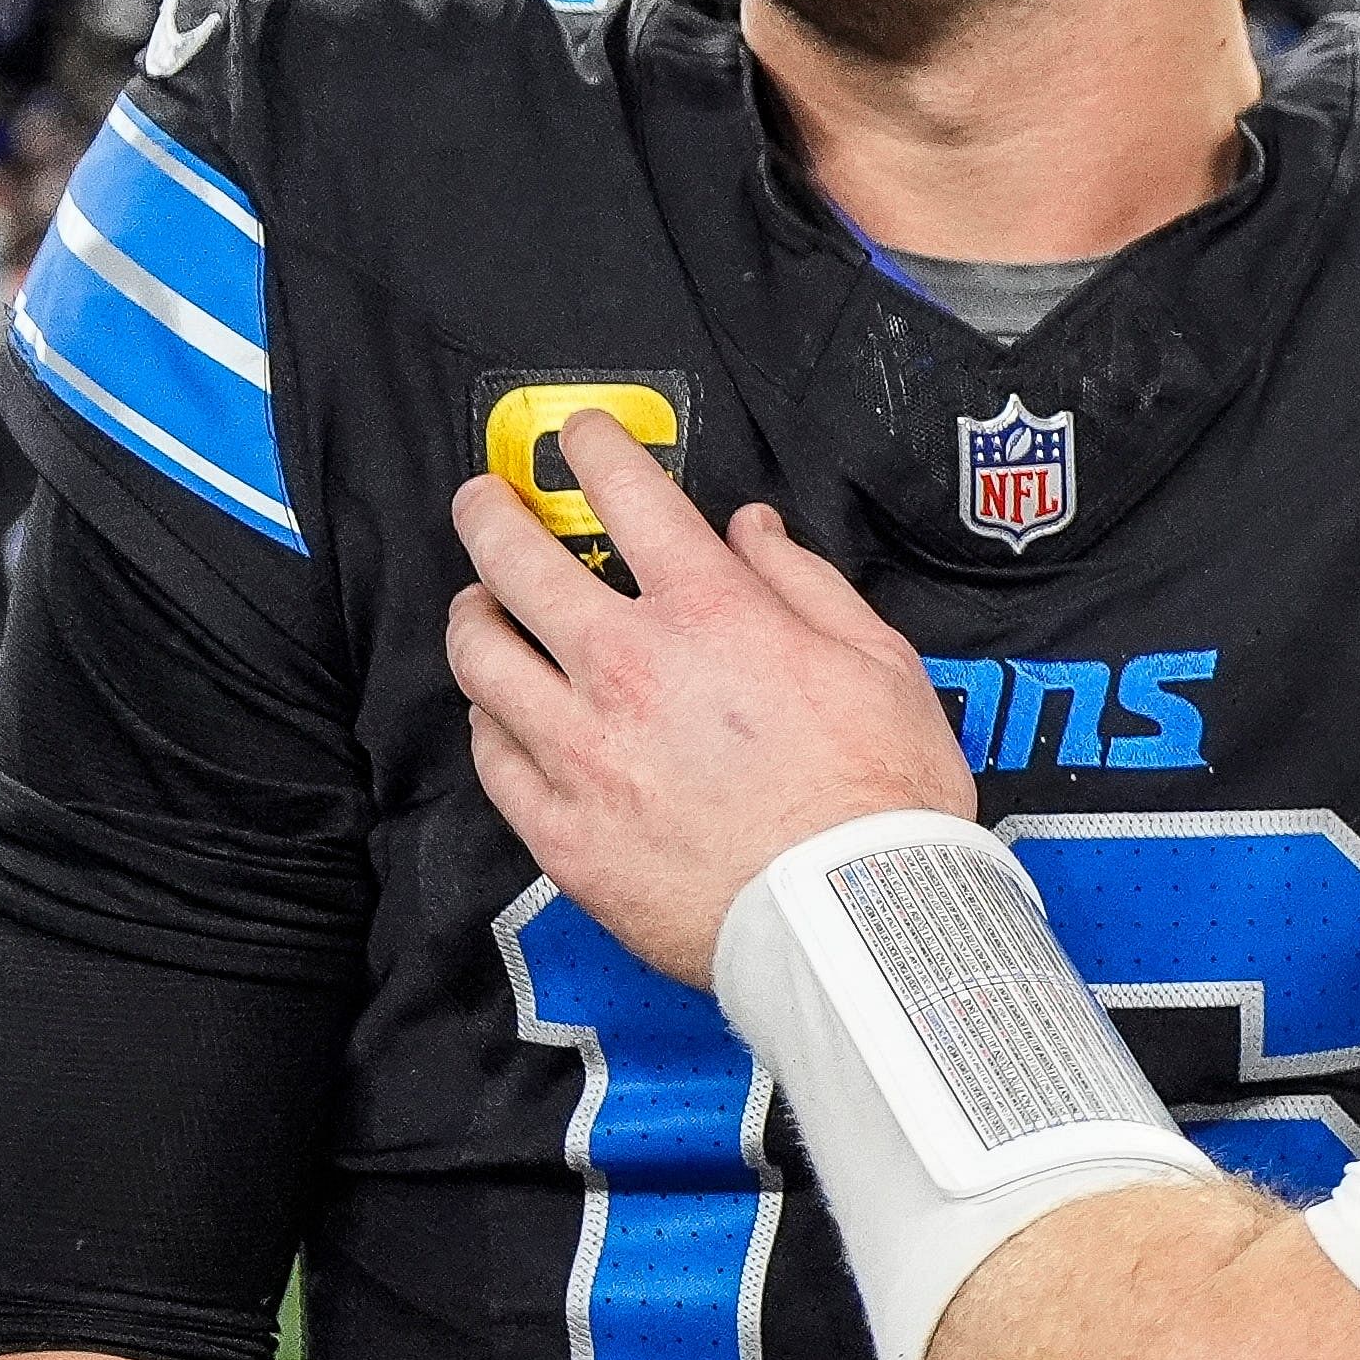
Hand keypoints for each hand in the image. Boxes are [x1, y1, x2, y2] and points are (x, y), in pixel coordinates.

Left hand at [448, 409, 974, 983]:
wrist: (853, 922)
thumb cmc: (884, 794)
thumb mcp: (880, 662)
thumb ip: (806, 585)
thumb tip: (752, 532)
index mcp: (711, 613)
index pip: (628, 495)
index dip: (594, 447)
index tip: (580, 436)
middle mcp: (628, 668)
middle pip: (514, 563)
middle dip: (488, 514)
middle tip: (484, 502)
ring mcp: (582, 751)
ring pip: (480, 659)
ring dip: (474, 616)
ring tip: (481, 608)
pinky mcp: (562, 830)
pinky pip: (492, 756)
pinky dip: (489, 721)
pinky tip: (503, 712)